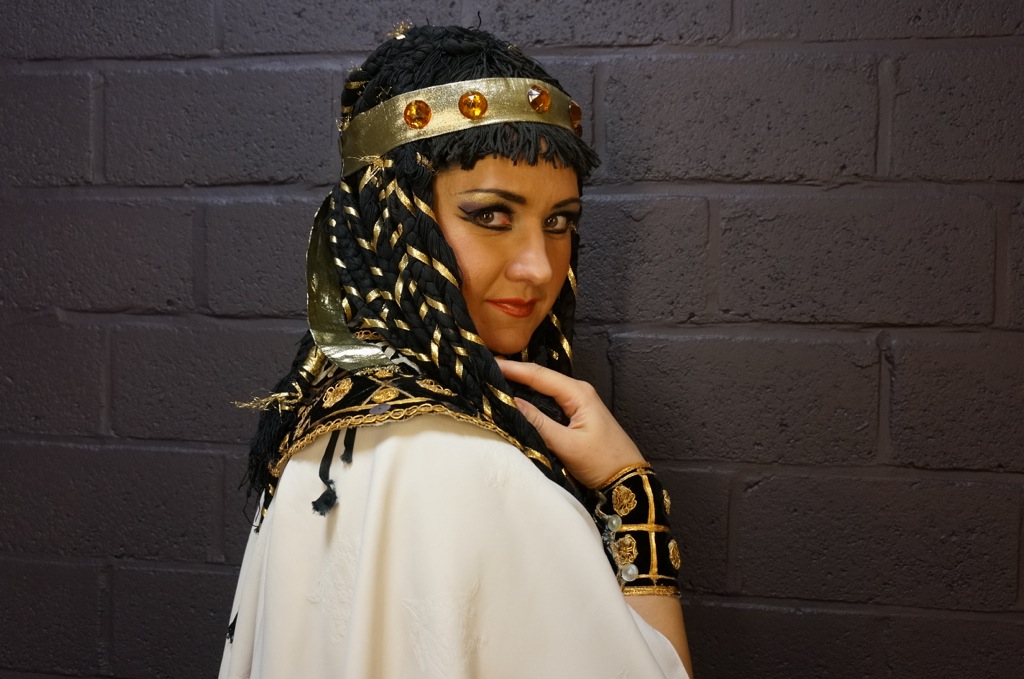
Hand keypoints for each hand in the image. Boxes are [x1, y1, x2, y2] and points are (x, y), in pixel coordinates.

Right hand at [496, 359, 645, 488]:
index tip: (490, 363)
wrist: (627, 478)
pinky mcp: (577, 414)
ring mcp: (579, 402)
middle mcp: (578, 391)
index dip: (513, 369)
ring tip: (496, 378)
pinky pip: (550, 399)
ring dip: (523, 383)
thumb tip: (512, 402)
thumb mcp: (566, 444)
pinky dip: (533, 396)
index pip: (539, 376)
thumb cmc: (601, 461)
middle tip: (487, 368)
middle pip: (541, 377)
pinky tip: (518, 397)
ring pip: (545, 388)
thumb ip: (538, 422)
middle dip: (515, 372)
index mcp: (578, 393)